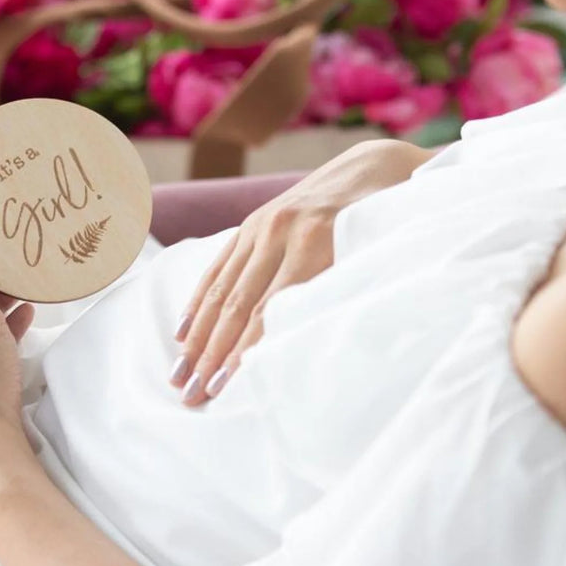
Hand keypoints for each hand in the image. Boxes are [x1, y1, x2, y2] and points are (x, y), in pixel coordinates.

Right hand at [171, 138, 431, 405]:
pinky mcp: (251, 224)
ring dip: (197, 338)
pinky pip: (218, 267)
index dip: (243, 352)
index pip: (269, 311)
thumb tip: (322, 347)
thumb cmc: (387, 222)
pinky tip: (183, 334)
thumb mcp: (379, 252)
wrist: (374, 168)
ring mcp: (262, 224)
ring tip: (178, 377)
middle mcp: (281, 231)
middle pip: (237, 306)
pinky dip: (199, 302)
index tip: (221, 388)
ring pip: (221, 290)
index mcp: (316, 241)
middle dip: (210, 355)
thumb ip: (350, 289)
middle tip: (191, 397)